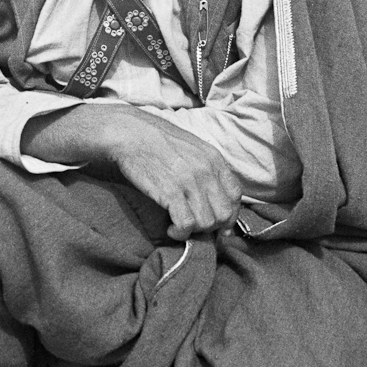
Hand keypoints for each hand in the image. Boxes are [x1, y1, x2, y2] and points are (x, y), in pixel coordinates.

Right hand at [112, 110, 241, 240]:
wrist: (130, 134)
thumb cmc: (157, 141)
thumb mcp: (191, 148)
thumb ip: (206, 168)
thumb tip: (214, 196)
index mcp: (214, 159)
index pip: (236, 195)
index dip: (230, 215)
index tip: (220, 225)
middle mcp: (206, 171)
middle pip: (224, 213)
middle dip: (213, 226)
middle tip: (195, 226)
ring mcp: (190, 182)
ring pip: (207, 222)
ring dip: (194, 231)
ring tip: (180, 227)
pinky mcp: (170, 192)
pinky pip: (186, 224)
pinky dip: (180, 233)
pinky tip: (171, 228)